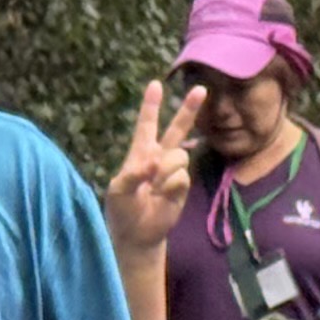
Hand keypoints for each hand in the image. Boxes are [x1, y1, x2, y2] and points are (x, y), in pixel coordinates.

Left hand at [102, 81, 194, 253]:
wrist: (137, 234)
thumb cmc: (122, 209)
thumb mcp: (118, 190)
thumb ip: (132, 173)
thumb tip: (153, 162)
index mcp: (140, 152)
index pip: (146, 125)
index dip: (151, 106)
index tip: (155, 85)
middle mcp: (159, 157)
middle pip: (177, 129)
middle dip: (189, 109)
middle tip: (201, 89)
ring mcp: (172, 171)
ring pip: (179, 155)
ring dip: (164, 170)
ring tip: (152, 187)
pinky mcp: (182, 186)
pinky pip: (181, 176)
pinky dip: (169, 186)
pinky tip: (161, 196)